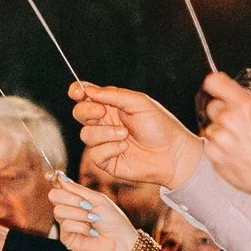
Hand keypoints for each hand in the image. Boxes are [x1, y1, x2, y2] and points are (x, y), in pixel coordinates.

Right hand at [49, 172, 141, 250]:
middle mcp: (69, 208)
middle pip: (54, 196)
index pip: (59, 186)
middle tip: (88, 205)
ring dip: (80, 215)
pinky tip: (92, 232)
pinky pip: (65, 225)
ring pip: (59, 211)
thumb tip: (59, 176)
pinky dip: (82, 227)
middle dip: (71, 199)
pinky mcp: (66, 237)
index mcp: (76, 197)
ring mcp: (66, 223)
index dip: (53, 179)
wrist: (120, 241)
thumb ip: (77, 189)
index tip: (50, 175)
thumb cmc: (113, 220)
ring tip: (94, 220)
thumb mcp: (97, 199)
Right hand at [68, 81, 195, 183]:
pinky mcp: (106, 161)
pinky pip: (94, 153)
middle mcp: (105, 123)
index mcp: (112, 106)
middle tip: (103, 112)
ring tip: (125, 135)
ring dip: (105, 133)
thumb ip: (113, 95)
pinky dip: (109, 149)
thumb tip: (88, 89)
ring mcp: (104, 142)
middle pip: (80, 113)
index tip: (78, 92)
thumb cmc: (160, 126)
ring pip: (85, 134)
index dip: (77, 92)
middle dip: (87, 111)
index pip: (86, 96)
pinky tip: (124, 148)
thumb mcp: (139, 103)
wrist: (173, 154)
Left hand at [198, 72, 250, 204]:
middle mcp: (230, 119)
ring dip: (221, 133)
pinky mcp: (214, 156)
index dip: (215, 85)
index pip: (215, 82)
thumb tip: (239, 96)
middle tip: (236, 125)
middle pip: (211, 106)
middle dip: (222, 113)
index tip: (216, 88)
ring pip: (211, 127)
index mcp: (246, 106)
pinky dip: (219, 149)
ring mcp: (220, 138)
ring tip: (239, 143)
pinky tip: (235, 154)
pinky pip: (210, 146)